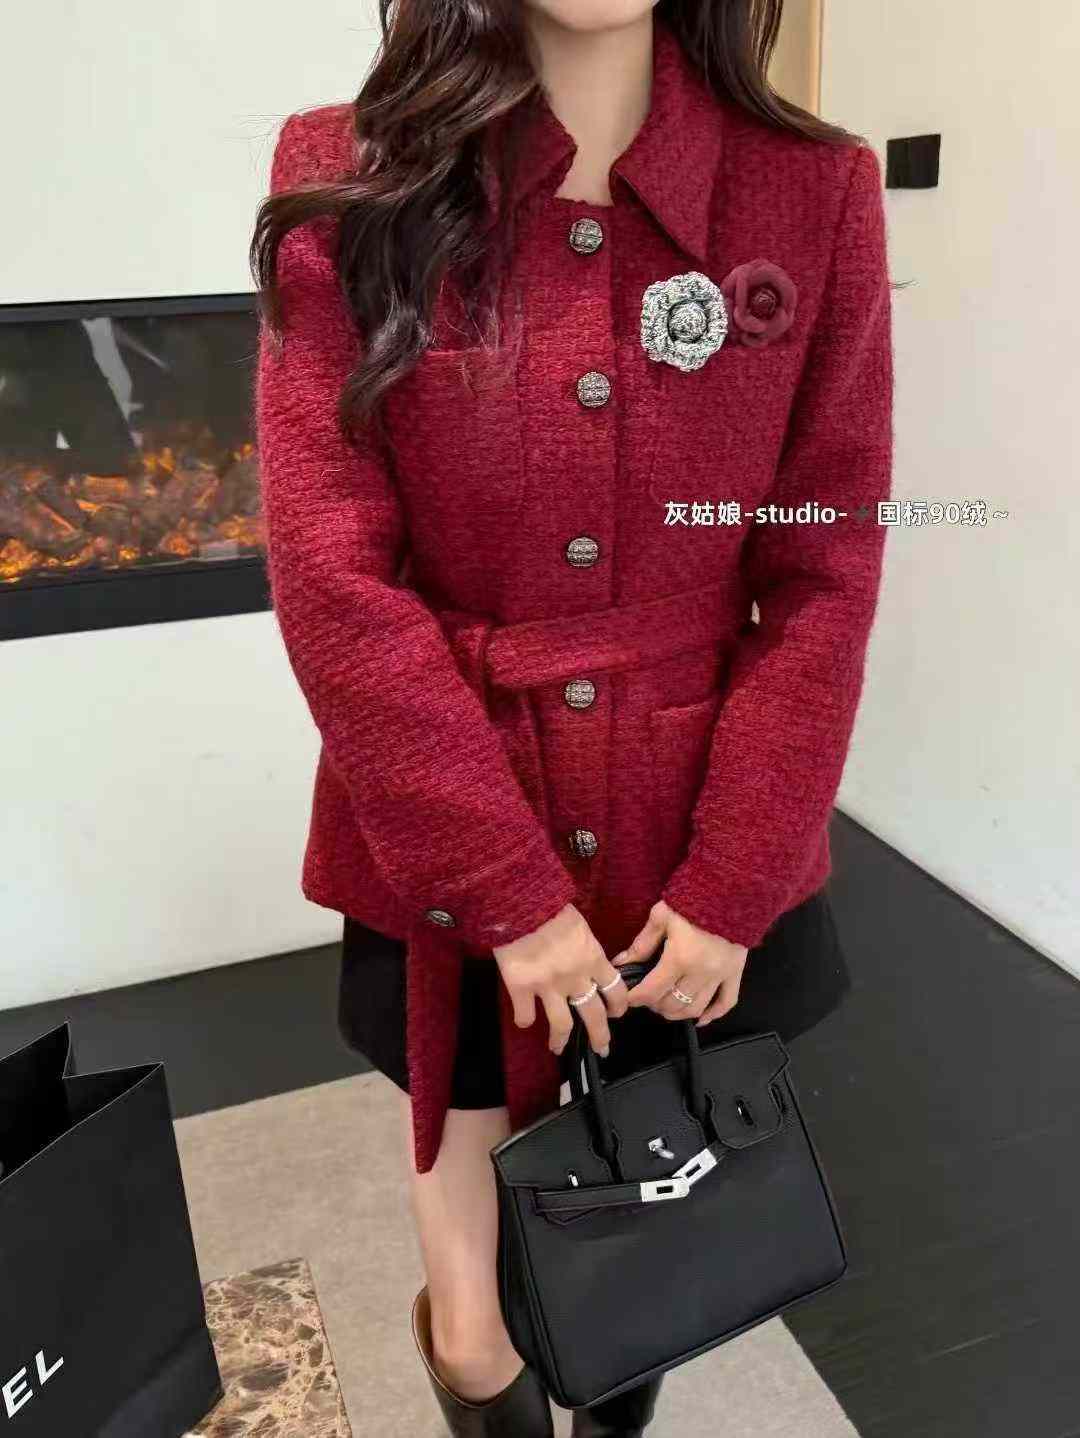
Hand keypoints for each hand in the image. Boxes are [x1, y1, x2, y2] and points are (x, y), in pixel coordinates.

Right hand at [493, 904, 629, 1058]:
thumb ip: (585, 947)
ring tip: (558, 1047)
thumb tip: (587, 961)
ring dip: (561, 1040)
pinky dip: (525, 1020)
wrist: (519, 902)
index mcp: (592, 958)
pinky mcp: (521, 989)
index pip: (615, 990)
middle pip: (594, 1015)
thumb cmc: (549, 906)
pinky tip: (525, 1019)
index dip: (618, 1006)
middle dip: (600, 1035)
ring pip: (562, 1025)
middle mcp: (575, 977)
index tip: (616, 1013)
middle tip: (602, 1047)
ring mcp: (548, 986)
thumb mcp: (578, 925)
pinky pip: (526, 1016)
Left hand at [613, 900, 748, 1026]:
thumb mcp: (662, 916)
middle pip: (673, 1004)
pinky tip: (700, 1018)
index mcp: (679, 958)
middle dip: (655, 1005)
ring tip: (666, 1006)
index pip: (652, 990)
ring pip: (696, 1008)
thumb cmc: (693, 899)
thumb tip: (620, 962)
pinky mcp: (735, 973)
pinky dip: (712, 1015)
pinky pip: (726, 1003)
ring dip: (677, 1013)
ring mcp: (720, 975)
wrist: (731, 889)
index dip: (636, 999)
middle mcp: (701, 972)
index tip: (628, 999)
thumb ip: (642, 943)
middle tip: (647, 998)